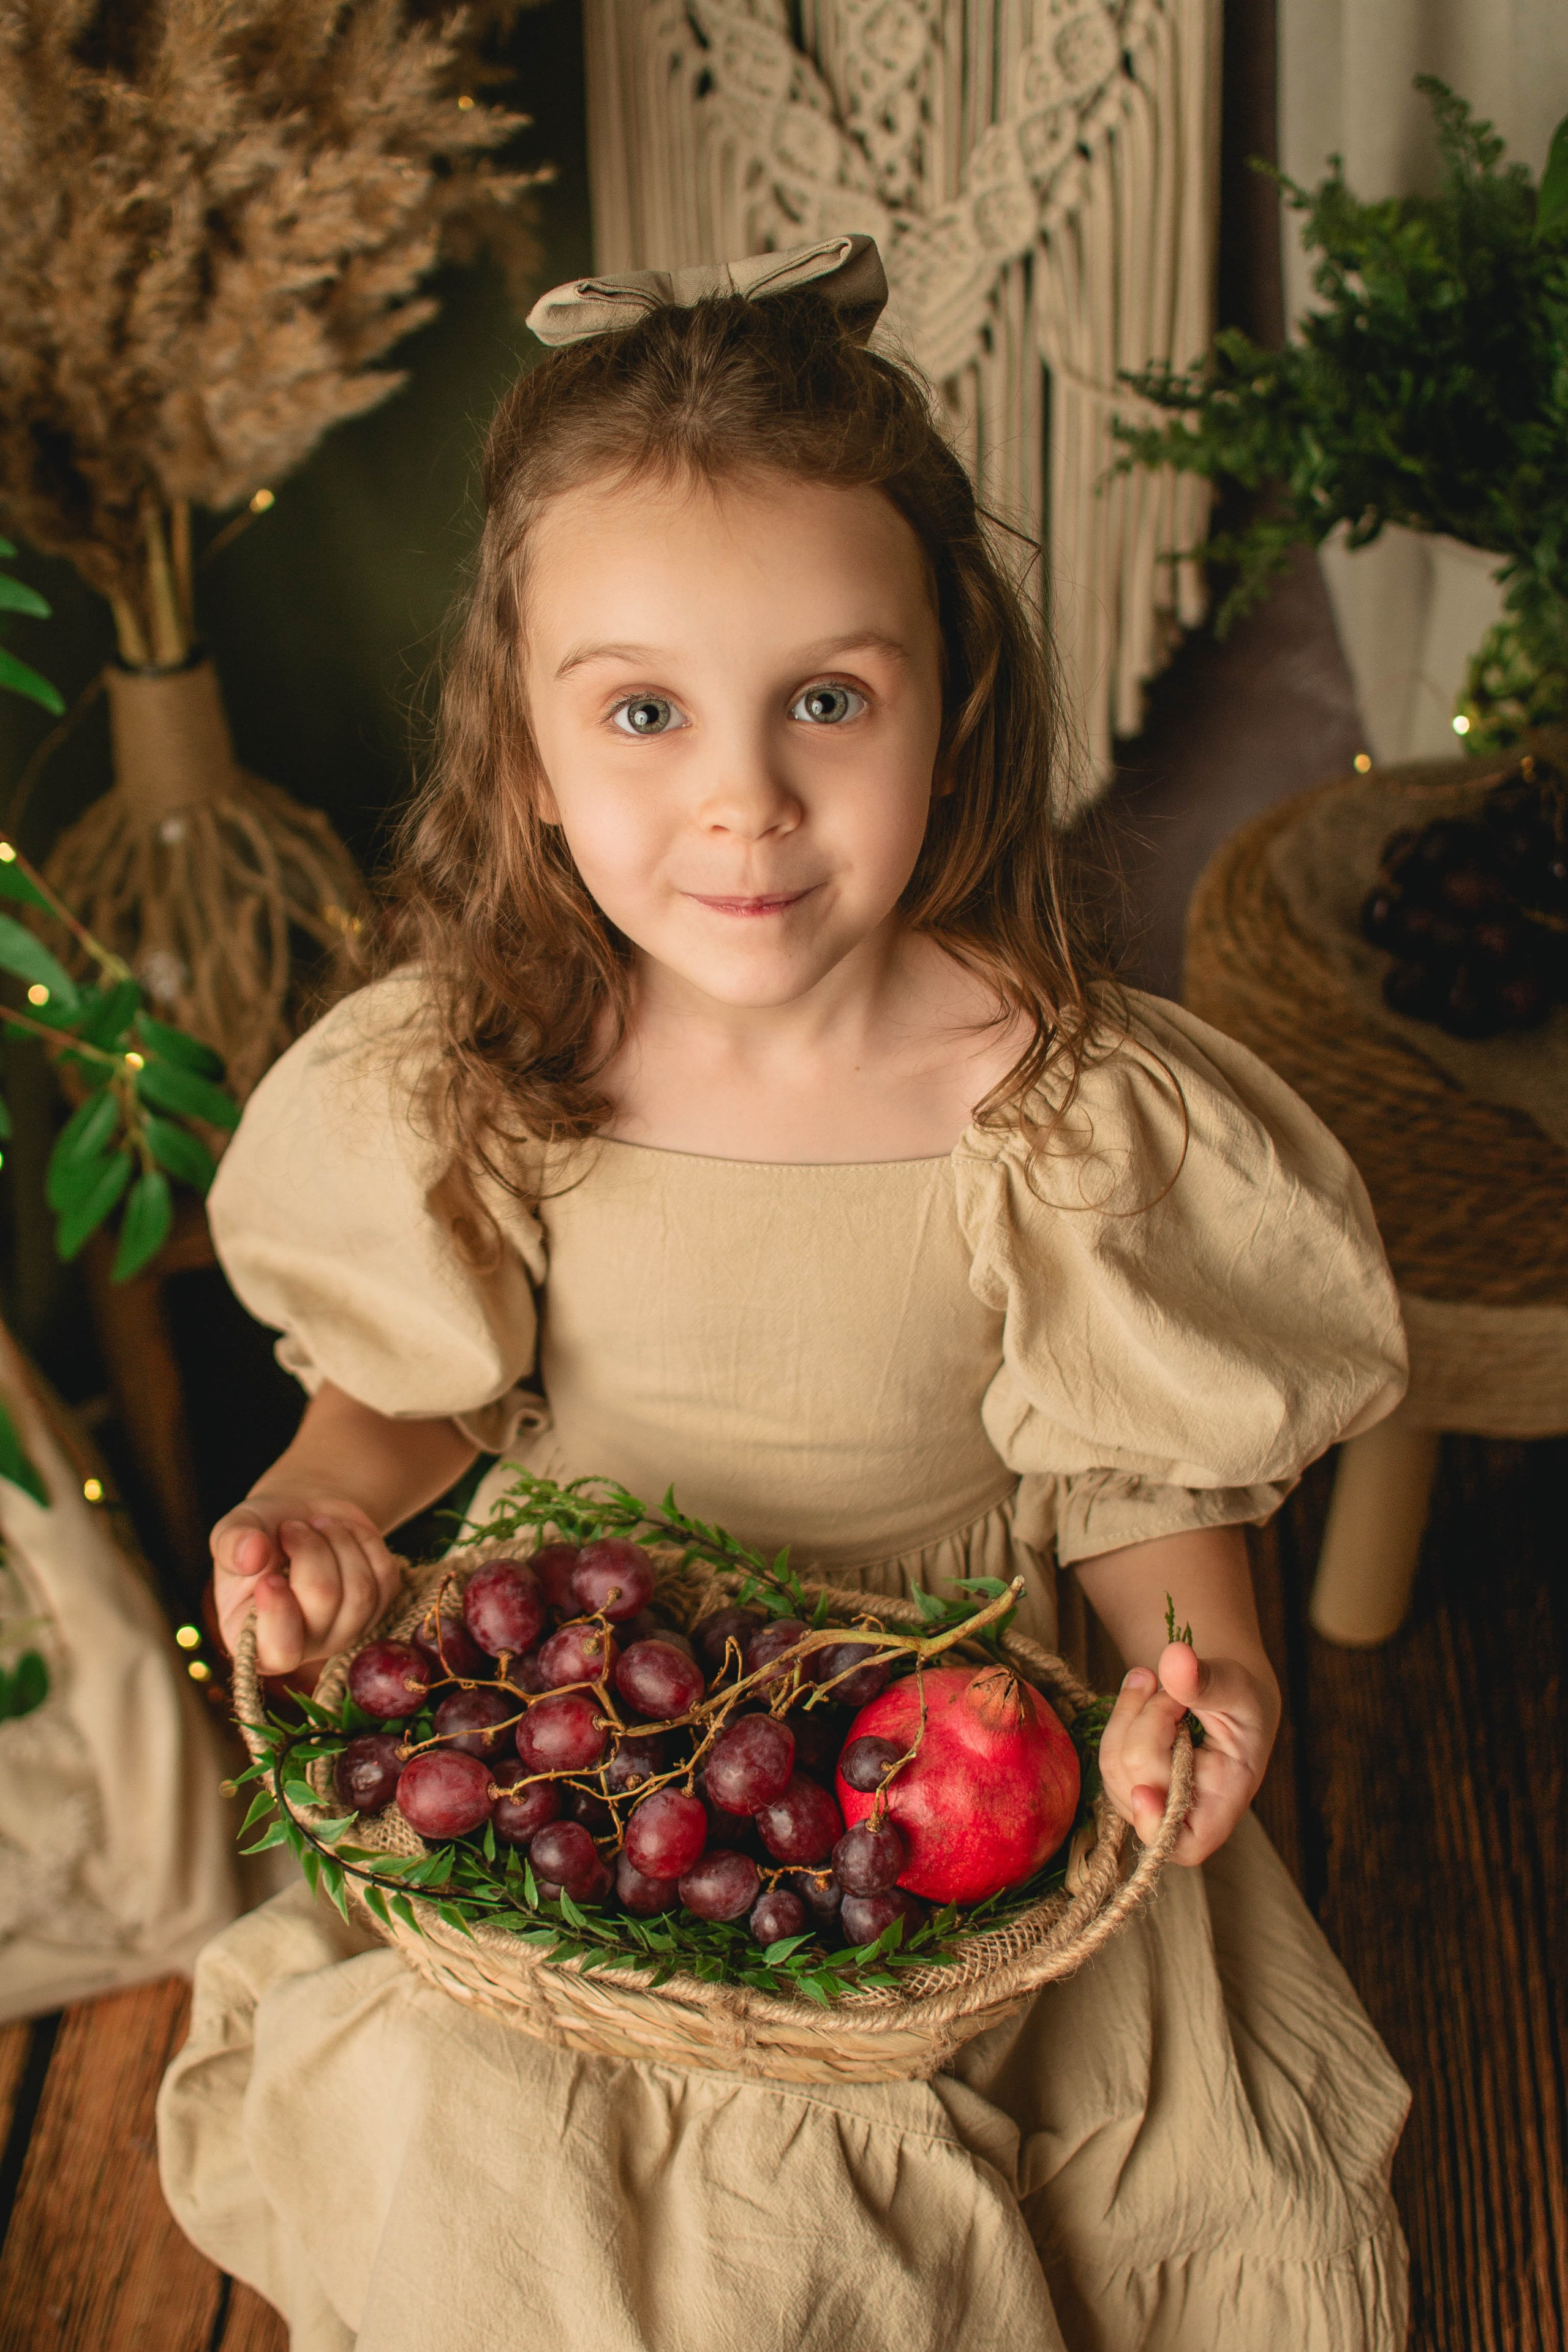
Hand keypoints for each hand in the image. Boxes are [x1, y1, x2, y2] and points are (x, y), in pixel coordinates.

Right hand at [212, 1493, 400, 1678]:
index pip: (279, 1651)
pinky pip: (386, 1577)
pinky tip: (342, 1531)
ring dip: (339, 1542)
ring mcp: (344, 1632)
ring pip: (361, 1591)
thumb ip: (230, 1542)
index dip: (279, 1614)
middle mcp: (303, 1647)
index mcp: (254, 1641)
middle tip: (292, 1527)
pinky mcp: (376, 1609)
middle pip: (326, 1602)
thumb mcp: (235, 1529)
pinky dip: (365, 1542)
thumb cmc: (260, 1531)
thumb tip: (250, 1556)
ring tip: (317, 1524)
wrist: (301, 1517)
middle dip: (311, 1550)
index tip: (270, 1577)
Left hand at [1098, 1640, 1279, 1865]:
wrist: (1227, 1699)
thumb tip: (1175, 1658)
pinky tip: (1146, 1696)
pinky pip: (1107, 1753)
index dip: (1155, 1820)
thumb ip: (1207, 1681)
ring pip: (1113, 1764)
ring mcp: (1151, 1801)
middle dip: (1147, 1719)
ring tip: (1158, 1682)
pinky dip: (1121, 1716)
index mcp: (1223, 1803)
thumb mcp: (1236, 1686)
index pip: (1183, 1840)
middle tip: (1173, 1687)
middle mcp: (1183, 1813)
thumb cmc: (1241, 1700)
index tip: (1144, 1790)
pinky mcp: (1129, 1783)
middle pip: (1136, 1777)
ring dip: (1129, 1712)